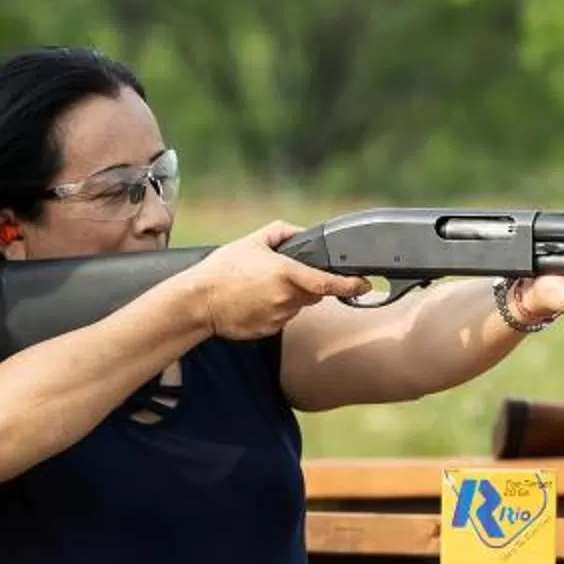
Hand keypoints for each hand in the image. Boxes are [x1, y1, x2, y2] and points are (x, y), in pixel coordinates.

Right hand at [180, 223, 371, 340]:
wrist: (199, 302)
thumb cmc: (222, 271)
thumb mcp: (251, 241)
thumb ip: (281, 232)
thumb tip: (300, 233)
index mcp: (286, 275)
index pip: (327, 283)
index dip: (350, 285)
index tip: (364, 284)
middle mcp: (287, 299)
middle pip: (313, 294)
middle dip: (306, 285)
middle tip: (278, 275)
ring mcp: (279, 317)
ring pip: (297, 307)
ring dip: (288, 297)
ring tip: (259, 288)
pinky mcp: (269, 331)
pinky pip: (282, 319)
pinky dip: (274, 310)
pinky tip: (254, 302)